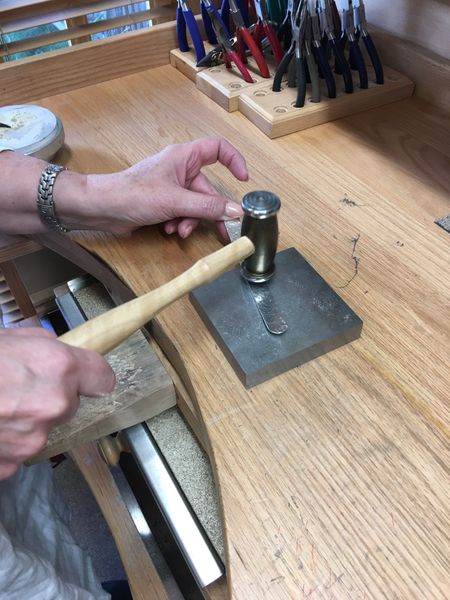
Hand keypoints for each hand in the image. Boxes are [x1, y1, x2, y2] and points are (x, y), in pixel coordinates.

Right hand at [0, 328, 114, 479]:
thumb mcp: (13, 338)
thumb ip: (44, 348)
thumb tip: (57, 356)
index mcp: (60, 369)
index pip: (103, 378)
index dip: (92, 377)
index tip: (87, 379)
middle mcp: (54, 406)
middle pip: (69, 406)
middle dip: (50, 398)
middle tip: (19, 388)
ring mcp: (32, 440)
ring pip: (41, 431)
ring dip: (25, 422)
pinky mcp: (9, 465)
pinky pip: (15, 452)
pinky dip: (3, 442)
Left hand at [80, 137, 247, 237]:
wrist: (103, 209)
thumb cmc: (133, 194)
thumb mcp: (176, 201)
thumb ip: (208, 207)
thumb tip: (236, 211)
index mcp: (184, 157)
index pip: (218, 148)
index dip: (234, 161)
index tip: (244, 180)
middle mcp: (180, 169)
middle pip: (208, 189)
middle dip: (208, 212)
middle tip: (221, 232)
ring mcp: (172, 187)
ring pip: (196, 205)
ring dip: (190, 221)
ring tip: (177, 230)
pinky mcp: (164, 202)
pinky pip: (182, 213)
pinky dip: (178, 223)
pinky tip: (167, 230)